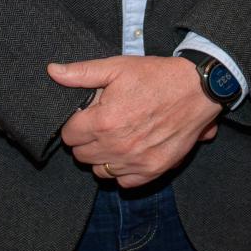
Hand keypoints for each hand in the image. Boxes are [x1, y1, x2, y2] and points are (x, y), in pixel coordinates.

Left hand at [51, 56, 219, 188]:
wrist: (197, 89)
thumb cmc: (157, 76)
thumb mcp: (117, 67)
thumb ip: (81, 73)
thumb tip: (53, 72)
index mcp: (103, 121)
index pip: (69, 135)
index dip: (75, 124)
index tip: (87, 116)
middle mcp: (117, 146)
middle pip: (81, 155)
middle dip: (86, 140)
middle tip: (102, 124)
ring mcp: (135, 161)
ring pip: (100, 171)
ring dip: (103, 157)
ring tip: (116, 138)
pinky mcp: (153, 170)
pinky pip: (124, 183)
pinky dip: (123, 171)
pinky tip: (129, 153)